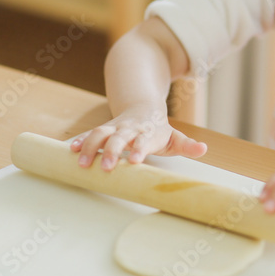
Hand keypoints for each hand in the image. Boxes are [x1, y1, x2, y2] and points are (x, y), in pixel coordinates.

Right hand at [69, 106, 206, 170]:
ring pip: (100, 133)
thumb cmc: (159, 130)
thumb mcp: (175, 138)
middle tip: (104, 167)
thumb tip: (203, 149)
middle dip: (111, 151)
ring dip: (90, 147)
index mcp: (148, 132)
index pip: (143, 141)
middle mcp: (129, 128)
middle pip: (119, 138)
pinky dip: (80, 141)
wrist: (143, 107)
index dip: (139, 150)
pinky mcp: (103, 130)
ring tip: (81, 163)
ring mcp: (114, 128)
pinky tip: (71, 150)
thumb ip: (188, 145)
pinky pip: (89, 134)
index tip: (134, 161)